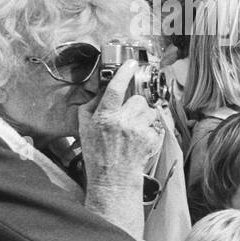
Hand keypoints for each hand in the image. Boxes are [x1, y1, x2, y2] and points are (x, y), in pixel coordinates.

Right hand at [78, 59, 163, 186]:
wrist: (113, 176)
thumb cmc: (97, 152)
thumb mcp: (84, 128)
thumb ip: (90, 107)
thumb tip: (100, 92)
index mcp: (104, 116)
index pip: (116, 89)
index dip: (123, 74)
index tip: (130, 64)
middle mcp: (122, 122)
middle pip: (138, 99)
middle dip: (134, 106)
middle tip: (127, 118)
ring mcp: (138, 130)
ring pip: (149, 110)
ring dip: (144, 116)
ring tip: (133, 129)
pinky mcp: (150, 138)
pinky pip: (155, 124)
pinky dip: (149, 129)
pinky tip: (138, 139)